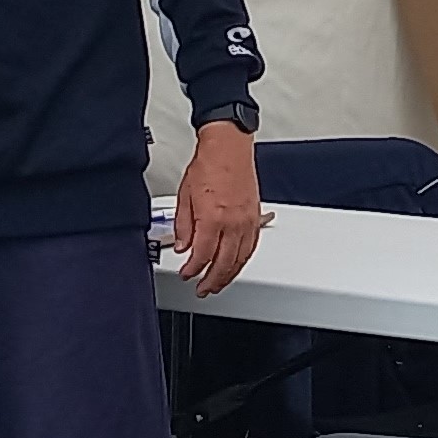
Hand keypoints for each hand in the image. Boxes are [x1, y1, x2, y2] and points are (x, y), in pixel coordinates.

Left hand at [169, 119, 263, 295]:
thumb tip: (183, 245)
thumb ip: (183, 225)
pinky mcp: (255, 218)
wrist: (228, 148)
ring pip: (240, 259)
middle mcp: (232, 223)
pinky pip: (251, 247)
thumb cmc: (208, 165)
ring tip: (218, 283)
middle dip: (211, 281)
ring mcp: (246, 222)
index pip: (202, 256)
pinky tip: (236, 264)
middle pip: (223, 264)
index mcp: (212, 219)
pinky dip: (243, 260)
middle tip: (203, 289)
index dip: (193, 270)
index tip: (187, 274)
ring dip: (229, 275)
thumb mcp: (184, 196)